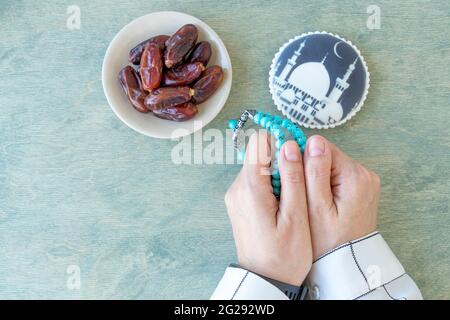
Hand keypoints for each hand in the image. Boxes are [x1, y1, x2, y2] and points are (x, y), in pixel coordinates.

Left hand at [225, 131, 311, 285]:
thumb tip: (290, 144)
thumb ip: (293, 178)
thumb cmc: (284, 255)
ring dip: (278, 177)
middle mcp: (237, 188)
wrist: (264, 280)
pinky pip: (255, 182)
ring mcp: (235, 196)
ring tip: (292, 203)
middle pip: (260, 156)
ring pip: (259, 169)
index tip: (297, 160)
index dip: (281, 145)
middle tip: (299, 190)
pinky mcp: (239, 202)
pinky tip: (282, 208)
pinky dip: (271, 188)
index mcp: (250, 188)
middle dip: (282, 164)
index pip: (259, 143)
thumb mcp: (296, 216)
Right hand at [303, 135, 379, 260]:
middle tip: (302, 195)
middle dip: (310, 171)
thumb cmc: (329, 242)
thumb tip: (314, 140)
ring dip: (316, 178)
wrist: (347, 263)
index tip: (293, 179)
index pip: (322, 148)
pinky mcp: (361, 188)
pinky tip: (319, 202)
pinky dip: (325, 186)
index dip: (303, 160)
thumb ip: (314, 172)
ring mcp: (365, 181)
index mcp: (355, 176)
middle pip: (326, 156)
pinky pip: (337, 177)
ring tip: (310, 201)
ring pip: (330, 166)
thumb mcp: (316, 207)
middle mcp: (365, 174)